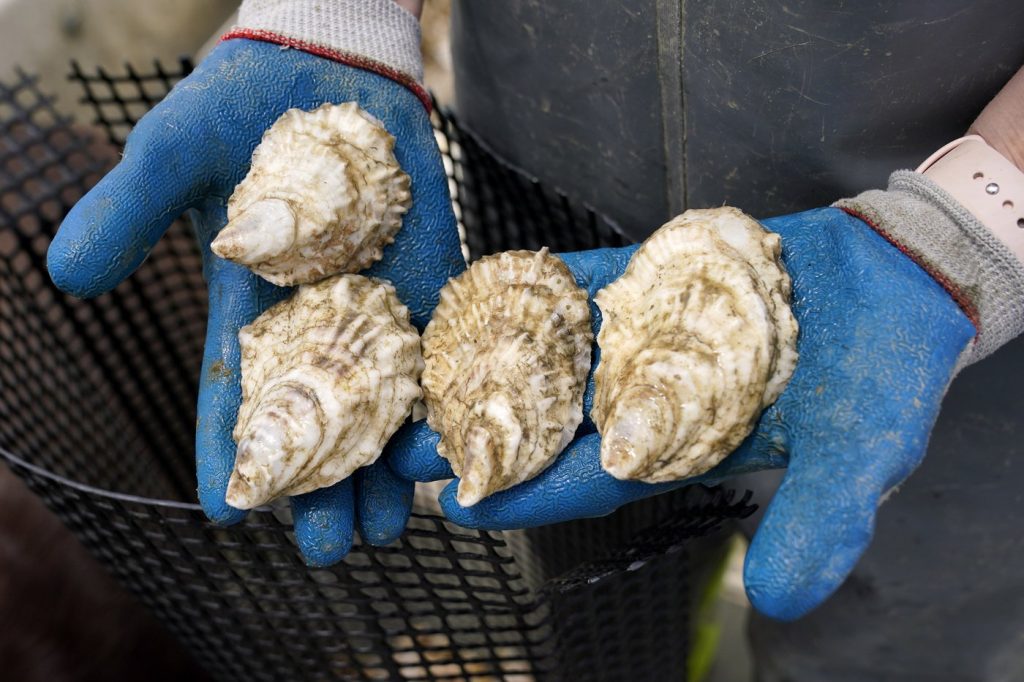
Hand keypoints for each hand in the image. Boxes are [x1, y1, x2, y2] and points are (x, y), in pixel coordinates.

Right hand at [46, 39, 464, 564]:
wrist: (330, 64)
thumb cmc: (241, 104)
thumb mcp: (176, 152)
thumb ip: (131, 209)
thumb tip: (67, 276)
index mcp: (249, 306)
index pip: (235, 392)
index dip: (230, 449)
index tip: (228, 510)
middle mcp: (316, 319)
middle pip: (318, 418)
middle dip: (322, 485)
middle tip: (333, 551)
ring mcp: (380, 302)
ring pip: (383, 400)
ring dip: (388, 463)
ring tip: (395, 525)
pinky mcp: (434, 277)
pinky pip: (442, 345)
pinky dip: (445, 395)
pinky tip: (453, 444)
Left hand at [388, 206, 973, 618]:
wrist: (902, 282)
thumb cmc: (887, 377)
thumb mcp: (863, 457)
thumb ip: (821, 521)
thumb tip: (777, 602)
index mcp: (688, 449)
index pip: (595, 482)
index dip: (532, 493)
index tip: (462, 504)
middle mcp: (654, 398)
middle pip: (554, 422)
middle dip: (483, 432)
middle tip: (401, 441)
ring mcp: (648, 336)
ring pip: (556, 353)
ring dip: (490, 360)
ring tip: (416, 367)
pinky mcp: (656, 279)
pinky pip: (586, 284)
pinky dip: (539, 288)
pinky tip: (481, 288)